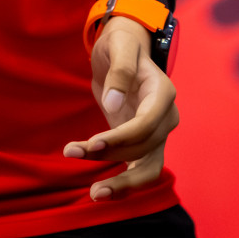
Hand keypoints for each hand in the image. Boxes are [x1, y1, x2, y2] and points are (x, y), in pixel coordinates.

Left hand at [61, 16, 178, 201]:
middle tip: (73, 154)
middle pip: (144, 148)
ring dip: (121, 182)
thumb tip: (114, 103)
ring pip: (147, 167)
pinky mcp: (143, 141)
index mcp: (163, 93)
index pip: (146, 123)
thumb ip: (119, 71)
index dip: (120, 137)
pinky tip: (103, 192)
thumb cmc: (121, 42)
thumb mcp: (119, 45)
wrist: (124, 48)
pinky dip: (124, 182)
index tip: (92, 144)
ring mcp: (157, 132)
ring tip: (93, 194)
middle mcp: (165, 117)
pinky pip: (139, 168)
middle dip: (110, 156)